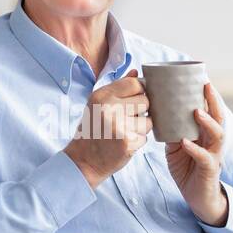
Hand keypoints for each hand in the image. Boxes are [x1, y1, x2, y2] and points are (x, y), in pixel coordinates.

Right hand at [64, 69, 152, 189]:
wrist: (84, 160)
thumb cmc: (93, 130)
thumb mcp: (98, 104)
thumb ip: (118, 87)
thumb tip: (137, 72)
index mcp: (102, 96)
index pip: (135, 83)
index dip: (140, 92)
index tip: (134, 101)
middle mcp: (109, 108)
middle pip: (145, 101)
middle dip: (141, 111)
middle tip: (126, 120)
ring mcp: (119, 126)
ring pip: (149, 120)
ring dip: (141, 127)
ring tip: (125, 132)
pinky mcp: (127, 142)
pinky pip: (146, 137)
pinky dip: (138, 141)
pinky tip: (124, 143)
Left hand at [164, 81, 228, 226]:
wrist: (198, 198)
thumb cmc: (188, 169)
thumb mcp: (176, 147)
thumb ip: (172, 131)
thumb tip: (158, 113)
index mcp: (206, 134)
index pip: (211, 111)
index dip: (209, 96)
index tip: (202, 78)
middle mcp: (214, 142)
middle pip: (219, 117)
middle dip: (214, 101)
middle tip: (206, 85)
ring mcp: (214, 155)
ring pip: (217, 135)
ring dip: (207, 122)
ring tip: (196, 111)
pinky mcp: (209, 170)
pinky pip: (204, 157)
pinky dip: (194, 148)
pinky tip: (184, 142)